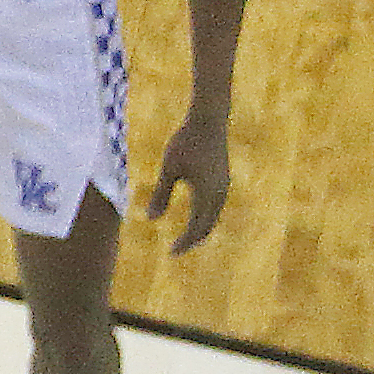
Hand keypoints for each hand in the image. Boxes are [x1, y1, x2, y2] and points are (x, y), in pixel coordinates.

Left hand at [142, 112, 229, 252]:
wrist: (209, 120)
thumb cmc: (186, 142)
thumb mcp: (169, 168)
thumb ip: (160, 194)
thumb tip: (150, 220)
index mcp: (206, 195)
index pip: (196, 228)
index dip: (184, 243)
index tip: (170, 253)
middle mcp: (219, 194)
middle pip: (207, 226)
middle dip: (192, 240)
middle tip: (176, 251)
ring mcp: (223, 186)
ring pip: (213, 216)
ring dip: (200, 229)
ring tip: (186, 238)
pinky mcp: (223, 178)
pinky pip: (215, 206)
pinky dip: (205, 216)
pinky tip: (196, 215)